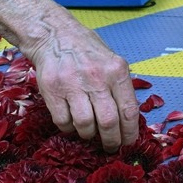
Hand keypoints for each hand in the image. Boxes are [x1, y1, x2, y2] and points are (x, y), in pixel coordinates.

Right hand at [26, 24, 139, 152]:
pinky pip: (63, 122)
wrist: (55, 36)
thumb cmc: (87, 51)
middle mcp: (97, 77)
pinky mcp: (52, 91)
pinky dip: (69, 129)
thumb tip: (129, 122)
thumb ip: (120, 88)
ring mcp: (73, 84)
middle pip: (109, 122)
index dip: (130, 133)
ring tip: (90, 133)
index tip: (128, 143)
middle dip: (111, 141)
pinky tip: (73, 125)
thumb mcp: (112, 62)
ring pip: (85, 125)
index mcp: (117, 70)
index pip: (129, 110)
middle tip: (110, 147)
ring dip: (89, 135)